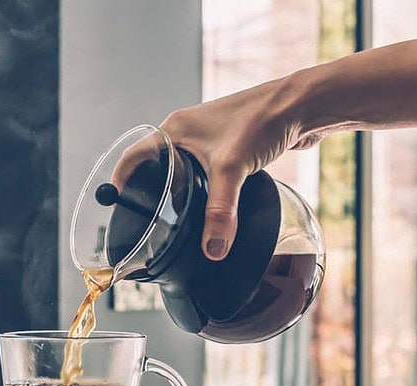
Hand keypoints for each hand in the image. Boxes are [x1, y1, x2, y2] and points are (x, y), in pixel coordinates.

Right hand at [114, 76, 315, 259]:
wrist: (301, 105)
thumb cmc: (261, 119)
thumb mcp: (232, 169)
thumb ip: (220, 212)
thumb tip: (213, 249)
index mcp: (174, 130)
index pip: (134, 157)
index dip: (121, 181)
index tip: (116, 205)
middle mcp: (187, 132)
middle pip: (157, 165)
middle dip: (152, 191)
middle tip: (148, 218)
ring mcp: (209, 139)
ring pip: (184, 170)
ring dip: (181, 191)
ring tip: (177, 217)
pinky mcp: (230, 146)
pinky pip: (208, 171)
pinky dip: (206, 188)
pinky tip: (213, 205)